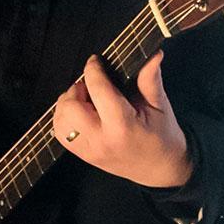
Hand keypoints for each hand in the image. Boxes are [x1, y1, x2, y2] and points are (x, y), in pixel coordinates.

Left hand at [52, 52, 193, 188]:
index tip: (95, 60)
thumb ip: (150, 80)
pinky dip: (65, 119)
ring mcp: (89, 151)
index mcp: (122, 126)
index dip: (93, 71)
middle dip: (77, 89)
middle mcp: (101, 140)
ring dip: (68, 104)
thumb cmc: (162, 136)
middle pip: (71, 107)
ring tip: (86, 100)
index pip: (98, 91)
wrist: (160, 169)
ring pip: (61, 121)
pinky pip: (61, 134)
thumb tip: (153, 54)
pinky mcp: (83, 156)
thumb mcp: (160, 106)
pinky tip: (81, 114)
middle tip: (91, 86)